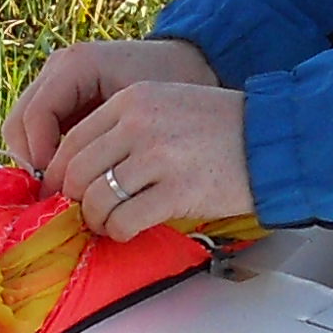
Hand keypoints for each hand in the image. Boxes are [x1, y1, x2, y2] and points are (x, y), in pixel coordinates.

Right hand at [1, 36, 217, 175]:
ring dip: (35, 162)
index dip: (42, 157)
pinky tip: (69, 178)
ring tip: (62, 191)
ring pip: (21, 129)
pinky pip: (36, 129)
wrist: (186, 63)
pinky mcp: (58, 95)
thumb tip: (84, 186)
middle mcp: (57, 67)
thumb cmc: (172, 86)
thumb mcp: (146, 113)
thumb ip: (113, 142)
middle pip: (18, 123)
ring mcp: (54, 80)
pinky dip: (45, 155)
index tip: (61, 191)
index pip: (37, 117)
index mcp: (76, 64)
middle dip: (32, 163)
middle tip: (56, 197)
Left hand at [45, 77, 252, 244]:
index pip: (73, 141)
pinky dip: (119, 231)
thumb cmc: (221, 126)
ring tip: (109, 223)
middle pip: (77, 172)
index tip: (62, 191)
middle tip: (83, 213)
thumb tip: (83, 169)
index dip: (60, 173)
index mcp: (131, 100)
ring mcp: (156, 158)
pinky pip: (124, 220)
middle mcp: (138, 125)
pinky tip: (129, 230)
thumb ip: (125, 127)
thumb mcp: (165, 104)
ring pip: (96, 199)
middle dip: (73, 200)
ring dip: (96, 219)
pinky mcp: (176, 191)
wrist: (271, 139)